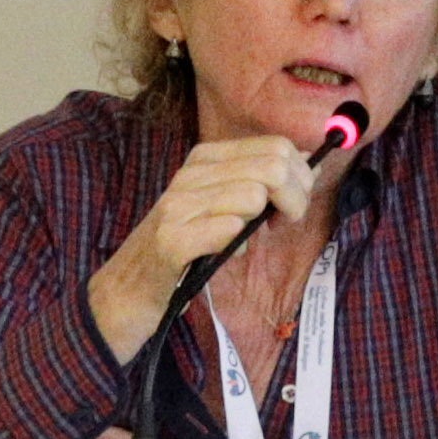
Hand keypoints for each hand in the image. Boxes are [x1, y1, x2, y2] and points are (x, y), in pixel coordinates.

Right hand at [82, 132, 320, 362]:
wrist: (128, 291)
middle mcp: (190, 174)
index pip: (276, 147)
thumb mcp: (220, 207)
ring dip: (265, 224)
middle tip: (281, 225)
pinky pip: (227, 229)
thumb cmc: (183, 251)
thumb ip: (259, 184)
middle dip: (294, 199)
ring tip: (250, 241)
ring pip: (254, 195)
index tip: (289, 206)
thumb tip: (310, 165)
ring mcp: (178, 205)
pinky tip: (228, 252)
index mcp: (205, 159)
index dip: (299, 178)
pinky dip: (237, 242)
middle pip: (273, 166)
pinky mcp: (171, 241)